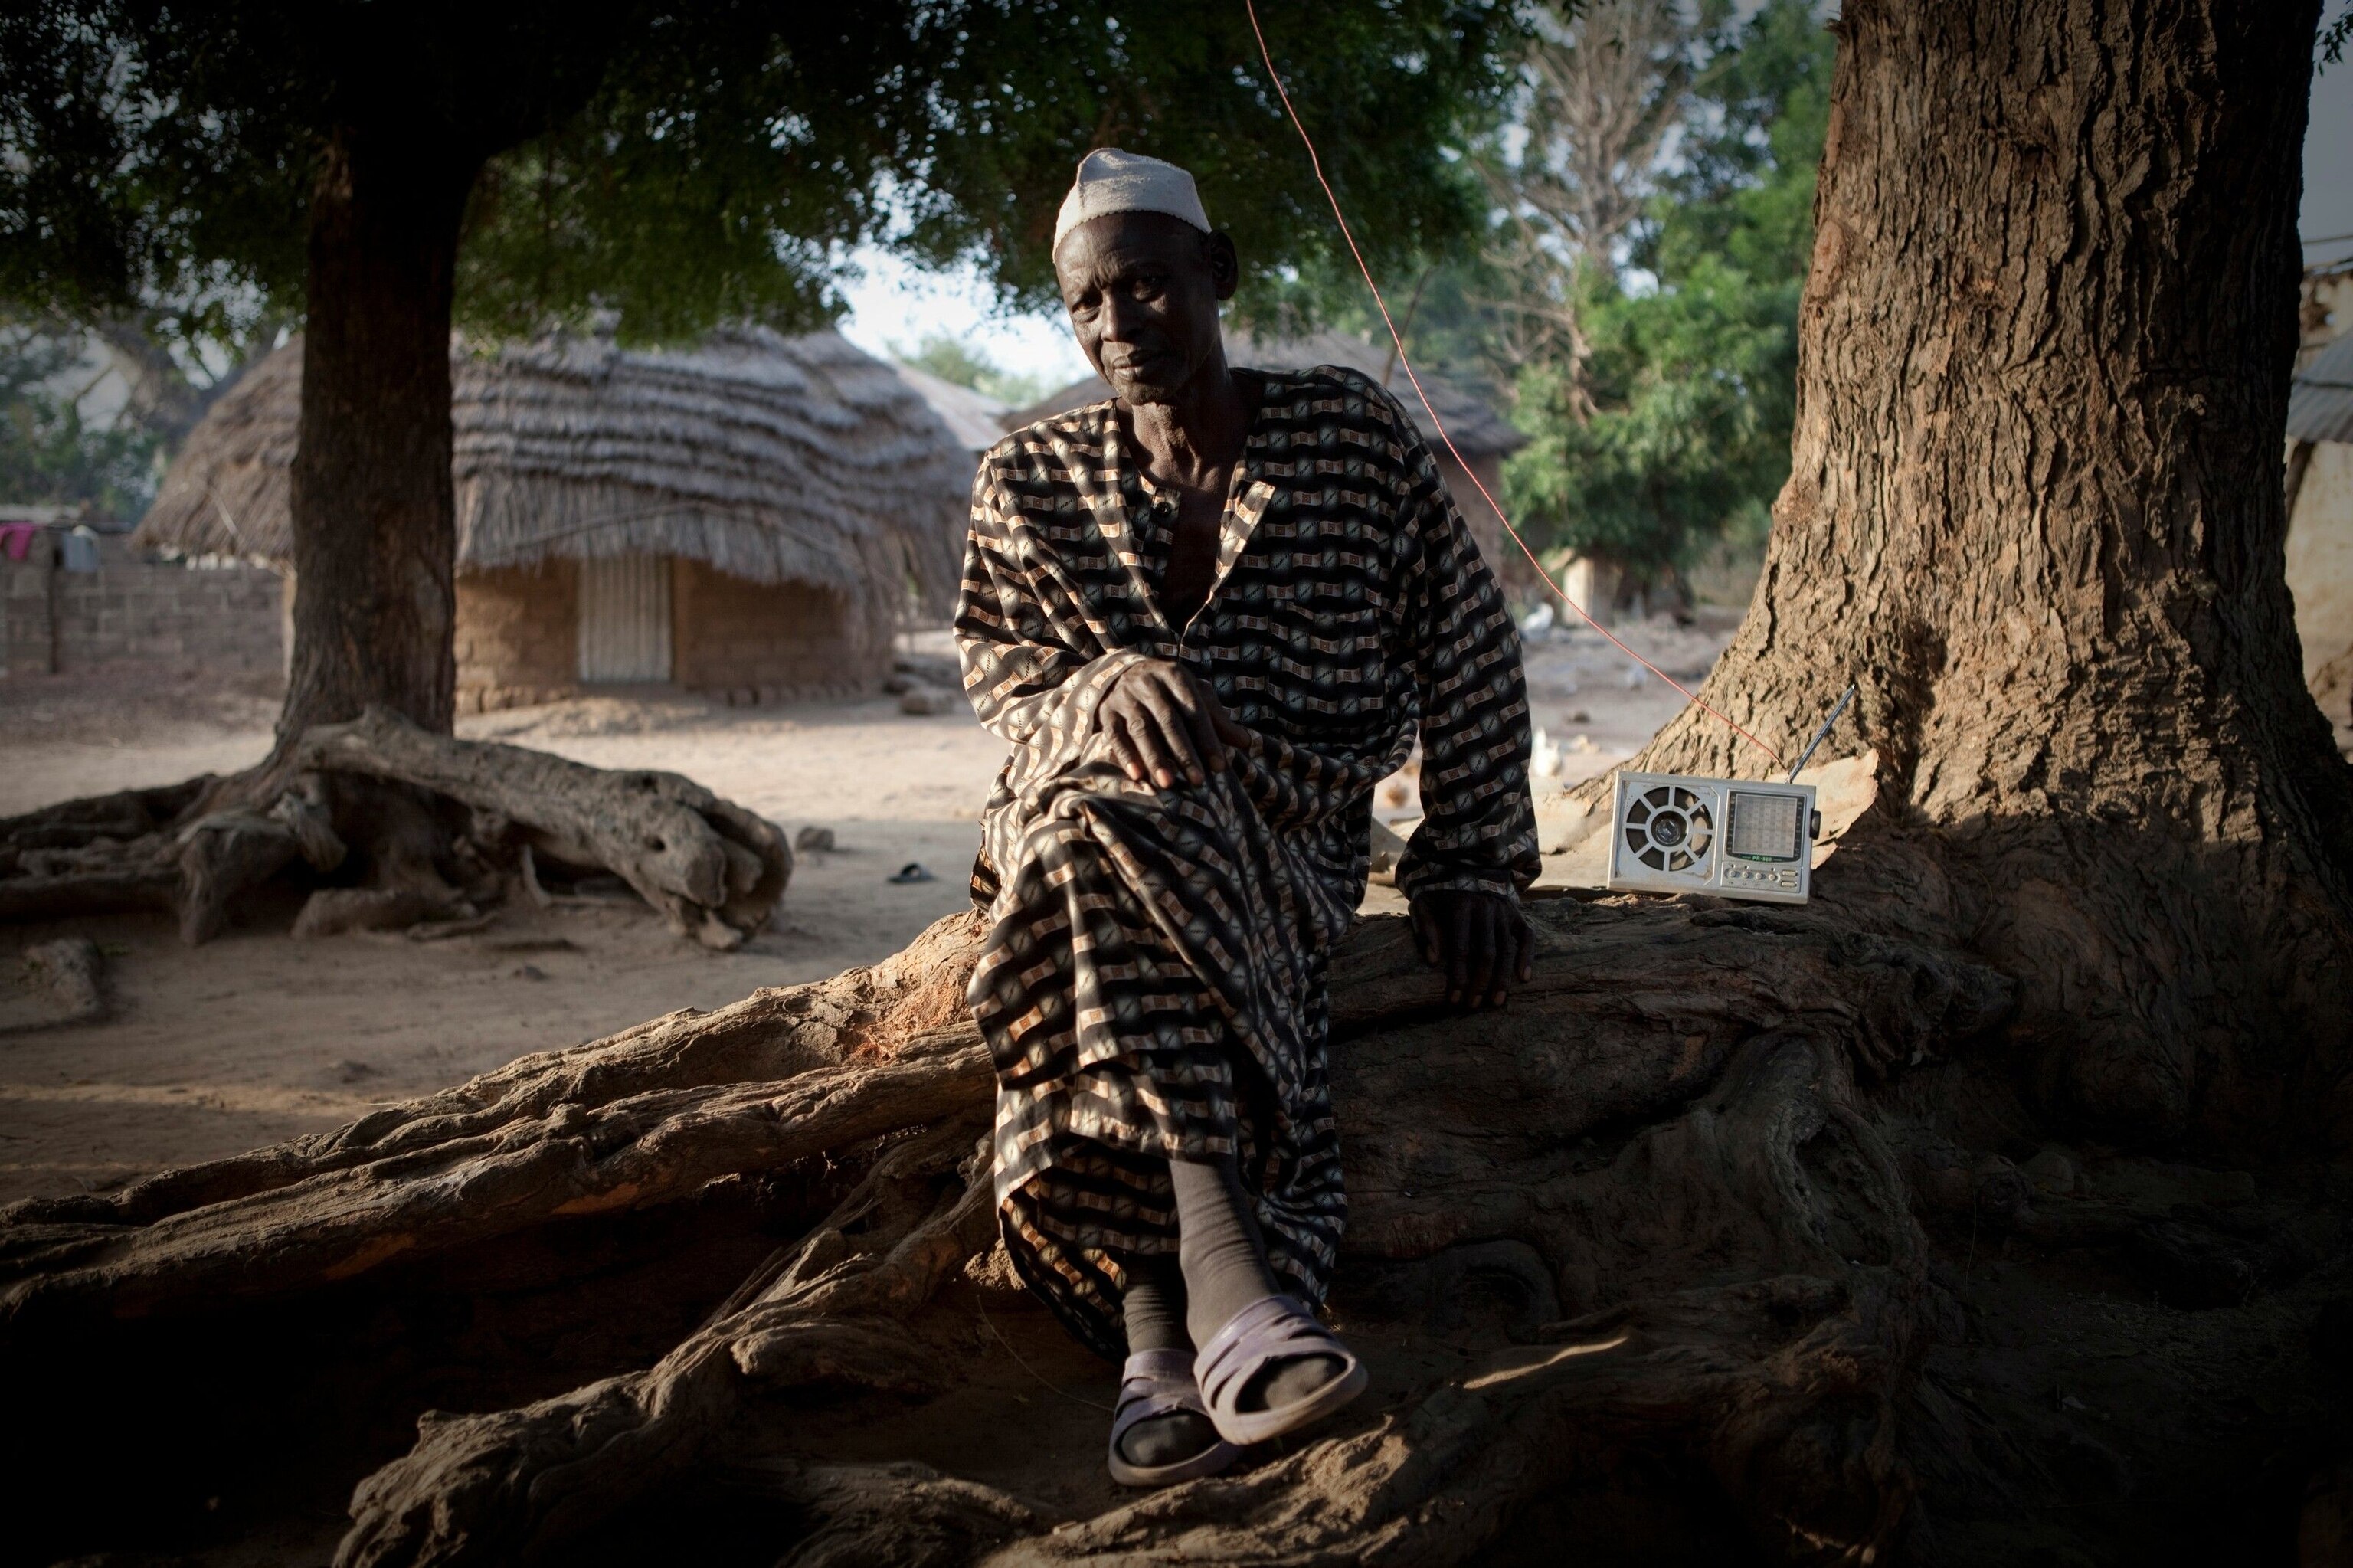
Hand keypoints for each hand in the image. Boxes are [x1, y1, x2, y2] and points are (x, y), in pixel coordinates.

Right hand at [1096, 658, 1250, 788]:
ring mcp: (1125, 697)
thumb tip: (1245, 743)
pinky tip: (1137, 775)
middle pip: (1169, 721)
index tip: (1219, 767)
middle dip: (1184, 753)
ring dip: (1155, 757)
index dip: (1208, 739)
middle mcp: (1149, 683)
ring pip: (1141, 729)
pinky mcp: (1107, 712)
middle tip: (1198, 781)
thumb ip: (1217, 720)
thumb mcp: (1194, 696)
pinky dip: (1126, 756)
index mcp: (1176, 675)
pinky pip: (1115, 735)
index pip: (1195, 711)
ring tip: (1168, 783)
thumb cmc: (1169, 691)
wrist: (1122, 674)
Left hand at [1411, 889, 1533, 1010]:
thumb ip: (1425, 928)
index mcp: (1460, 907)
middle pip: (1486, 953)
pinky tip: (1524, 978)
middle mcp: (1485, 909)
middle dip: (1480, 982)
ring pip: (1506, 949)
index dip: (1458, 976)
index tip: (1453, 999)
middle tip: (1474, 1005)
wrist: (1466, 865)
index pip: (1461, 948)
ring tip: (1497, 1001)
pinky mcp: (1517, 914)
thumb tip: (1433, 960)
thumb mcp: (1423, 903)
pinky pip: (1527, 937)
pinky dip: (1527, 956)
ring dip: (1502, 978)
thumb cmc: (1440, 892)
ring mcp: (1503, 912)